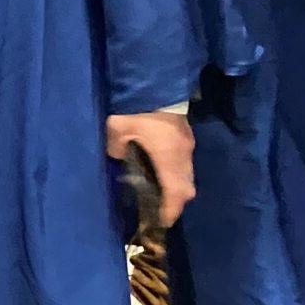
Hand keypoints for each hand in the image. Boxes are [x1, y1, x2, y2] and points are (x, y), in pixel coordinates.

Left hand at [109, 110, 194, 227]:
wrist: (157, 82)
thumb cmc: (137, 106)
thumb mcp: (117, 127)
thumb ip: (116, 146)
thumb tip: (118, 157)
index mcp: (169, 154)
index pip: (176, 190)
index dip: (171, 209)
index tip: (163, 222)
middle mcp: (183, 153)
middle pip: (186, 187)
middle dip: (175, 203)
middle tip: (158, 213)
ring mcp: (188, 145)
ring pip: (187, 177)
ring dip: (176, 190)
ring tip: (159, 198)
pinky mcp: (186, 137)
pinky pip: (184, 165)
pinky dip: (175, 177)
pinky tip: (160, 176)